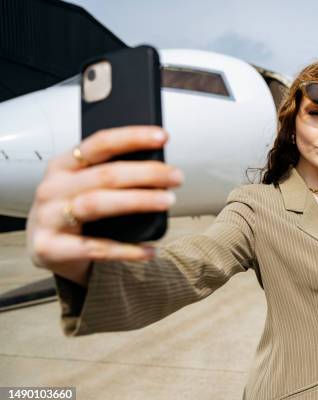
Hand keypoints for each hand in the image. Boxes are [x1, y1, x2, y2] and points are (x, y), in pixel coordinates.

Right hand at [26, 126, 182, 286]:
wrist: (44, 249)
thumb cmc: (73, 210)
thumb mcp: (85, 186)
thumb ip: (110, 175)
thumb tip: (159, 169)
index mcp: (63, 166)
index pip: (99, 144)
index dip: (132, 137)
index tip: (163, 136)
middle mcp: (52, 188)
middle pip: (104, 175)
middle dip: (146, 173)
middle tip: (176, 177)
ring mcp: (48, 218)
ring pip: (97, 204)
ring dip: (137, 201)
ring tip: (167, 201)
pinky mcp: (50, 248)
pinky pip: (95, 248)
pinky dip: (127, 250)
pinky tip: (150, 250)